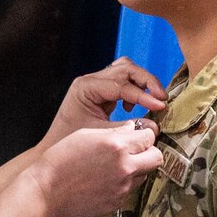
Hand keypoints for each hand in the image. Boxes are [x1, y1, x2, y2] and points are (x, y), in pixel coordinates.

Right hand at [33, 120, 161, 216]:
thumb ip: (114, 132)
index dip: (144, 135)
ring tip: (115, 168)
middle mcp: (125, 167)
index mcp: (117, 146)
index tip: (137, 137)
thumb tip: (132, 131)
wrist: (47, 191)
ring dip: (136, 169)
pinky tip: (105, 181)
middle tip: (135, 152)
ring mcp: (122, 187)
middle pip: (156, 158)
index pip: (149, 137)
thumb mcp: (86, 134)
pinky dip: (123, 184)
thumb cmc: (60, 160)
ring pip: (144, 175)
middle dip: (148, 153)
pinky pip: (129, 190)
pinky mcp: (117, 202)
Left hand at [42, 58, 167, 148]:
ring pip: (126, 71)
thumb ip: (127, 130)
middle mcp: (90, 81)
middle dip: (147, 82)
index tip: (160, 106)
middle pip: (126, 68)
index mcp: (86, 87)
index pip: (121, 84)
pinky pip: (123, 81)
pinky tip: (132, 108)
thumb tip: (154, 126)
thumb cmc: (70, 143)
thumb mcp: (100, 135)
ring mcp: (95, 84)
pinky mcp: (101, 91)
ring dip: (142, 84)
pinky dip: (134, 90)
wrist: (54, 148)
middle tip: (161, 100)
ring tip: (151, 102)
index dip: (143, 95)